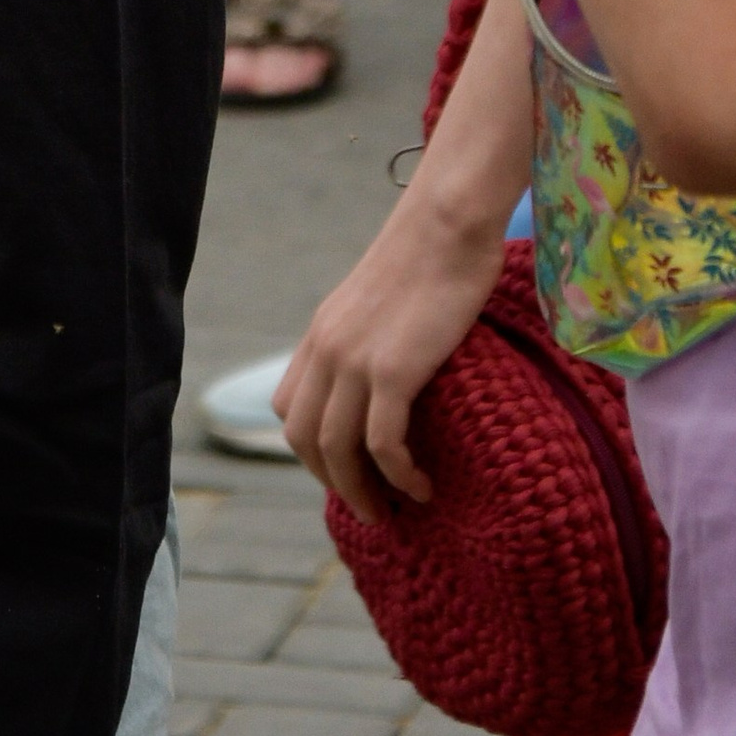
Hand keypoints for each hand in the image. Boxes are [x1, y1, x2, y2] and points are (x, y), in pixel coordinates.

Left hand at [276, 185, 506, 517]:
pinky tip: (421, 485)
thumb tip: (385, 378)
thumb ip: (367, 337)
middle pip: (303, 438)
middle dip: (331, 483)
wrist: (448, 223)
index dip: (310, 450)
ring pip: (337, 450)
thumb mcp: (379, 301)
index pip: (287, 408)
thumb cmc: (430, 257)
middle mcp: (326, 348)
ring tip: (392, 512)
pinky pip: (382, 444)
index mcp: (320, 333)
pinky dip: (399, 475)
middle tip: (369, 510)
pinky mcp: (392, 369)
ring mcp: (355, 359)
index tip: (346, 471)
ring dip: (361, 492)